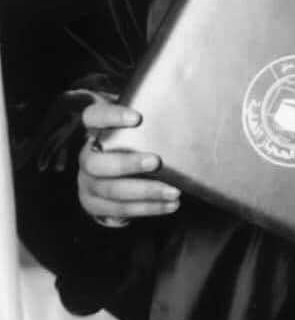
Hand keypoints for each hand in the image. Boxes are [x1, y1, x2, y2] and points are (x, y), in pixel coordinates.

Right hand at [78, 99, 180, 222]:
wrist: (109, 172)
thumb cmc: (130, 141)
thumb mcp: (134, 127)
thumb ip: (148, 118)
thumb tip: (184, 109)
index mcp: (94, 130)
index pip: (93, 117)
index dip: (111, 117)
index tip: (137, 118)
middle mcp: (86, 157)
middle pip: (96, 163)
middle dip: (127, 164)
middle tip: (156, 161)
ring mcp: (87, 183)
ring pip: (110, 191)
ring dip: (145, 192)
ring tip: (173, 191)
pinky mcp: (95, 205)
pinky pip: (120, 210)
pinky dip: (147, 208)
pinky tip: (169, 205)